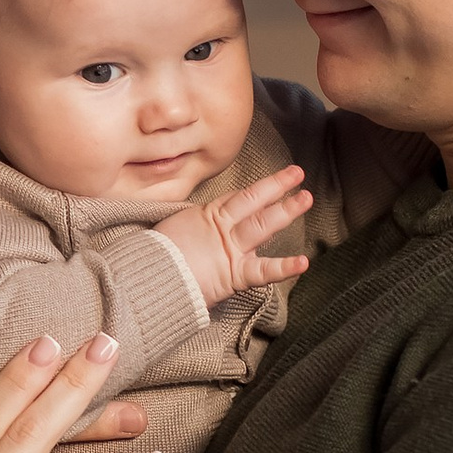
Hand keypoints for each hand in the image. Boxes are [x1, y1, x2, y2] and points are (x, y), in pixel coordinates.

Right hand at [160, 163, 310, 308]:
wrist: (146, 278)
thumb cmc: (154, 257)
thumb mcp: (173, 230)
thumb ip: (191, 225)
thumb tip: (195, 227)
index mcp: (206, 216)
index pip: (238, 198)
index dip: (259, 188)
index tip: (276, 180)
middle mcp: (222, 228)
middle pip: (253, 202)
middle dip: (276, 187)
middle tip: (297, 174)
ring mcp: (230, 248)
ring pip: (262, 224)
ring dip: (286, 210)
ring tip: (306, 198)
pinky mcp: (234, 273)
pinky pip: (263, 270)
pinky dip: (284, 267)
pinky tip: (304, 262)